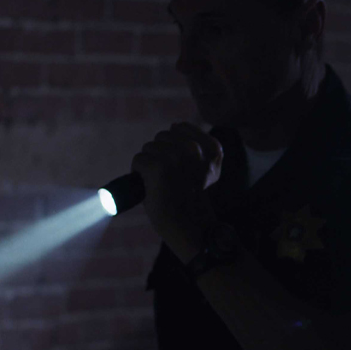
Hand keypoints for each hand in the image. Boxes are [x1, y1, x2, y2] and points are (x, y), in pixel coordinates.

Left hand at [130, 122, 223, 256]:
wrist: (186, 223)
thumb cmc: (191, 196)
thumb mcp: (207, 166)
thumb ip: (198, 143)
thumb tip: (175, 126)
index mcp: (212, 148)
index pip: (179, 127)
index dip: (174, 145)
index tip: (181, 167)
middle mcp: (195, 149)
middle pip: (162, 136)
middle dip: (161, 154)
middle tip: (171, 177)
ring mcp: (176, 157)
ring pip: (149, 148)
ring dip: (150, 164)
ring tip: (162, 182)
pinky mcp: (158, 166)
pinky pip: (138, 160)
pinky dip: (139, 173)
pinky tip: (152, 186)